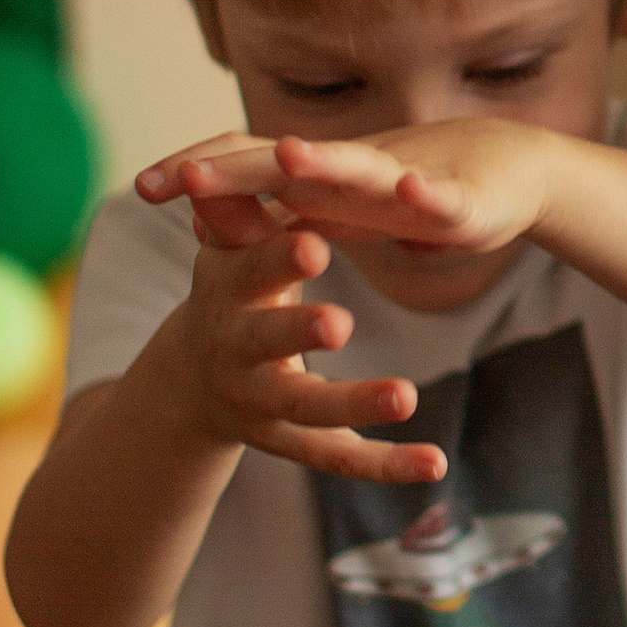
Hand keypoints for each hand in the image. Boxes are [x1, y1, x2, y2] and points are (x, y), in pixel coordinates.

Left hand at [141, 116, 566, 262]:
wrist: (513, 169)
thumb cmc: (416, 191)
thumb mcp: (339, 212)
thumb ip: (283, 217)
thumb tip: (211, 226)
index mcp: (322, 177)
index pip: (247, 166)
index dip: (199, 173)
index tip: (143, 185)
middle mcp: (356, 168)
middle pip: (282, 161)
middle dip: (232, 168)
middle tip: (179, 176)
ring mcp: (407, 178)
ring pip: (359, 166)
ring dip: (325, 160)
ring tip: (289, 158)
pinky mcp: (461, 202)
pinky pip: (440, 199)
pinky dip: (425, 194)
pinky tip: (411, 193)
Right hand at [162, 214, 438, 486]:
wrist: (190, 380)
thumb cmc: (229, 287)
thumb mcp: (226, 248)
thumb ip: (234, 213)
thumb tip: (220, 161)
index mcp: (224, 291)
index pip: (247, 271)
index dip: (274, 259)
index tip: (310, 240)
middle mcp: (235, 351)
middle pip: (264, 343)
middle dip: (296, 332)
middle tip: (340, 321)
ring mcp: (259, 403)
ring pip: (307, 409)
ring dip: (354, 402)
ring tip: (407, 395)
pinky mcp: (289, 443)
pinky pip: (338, 456)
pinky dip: (387, 463)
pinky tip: (436, 465)